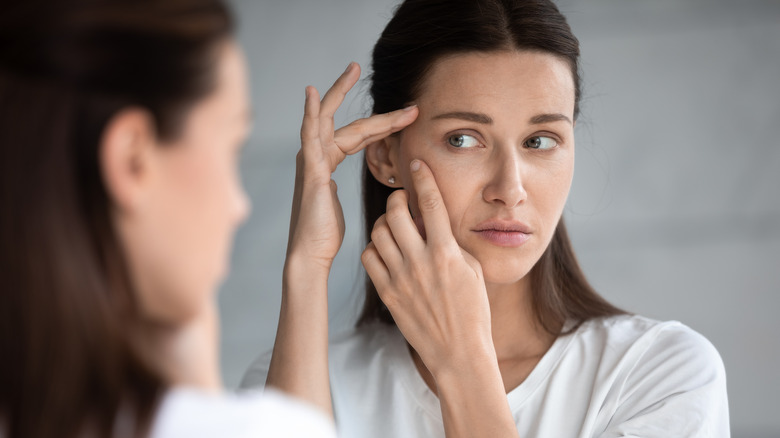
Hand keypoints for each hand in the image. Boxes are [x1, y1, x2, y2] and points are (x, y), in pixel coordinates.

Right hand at [286, 62, 417, 271]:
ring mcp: (309, 161)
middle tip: (369, 73)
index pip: (358, 135)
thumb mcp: (349, 206)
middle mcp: (315, 157)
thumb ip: (362, 191)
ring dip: (338, 92)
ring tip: (351, 69)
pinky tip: (312, 94)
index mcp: (326, 163)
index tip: (409, 115)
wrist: (311, 255)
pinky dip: (310, 112)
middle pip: (344, 122)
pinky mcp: (309, 170)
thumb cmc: (327, 235)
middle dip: (364, 102)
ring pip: (326, 119)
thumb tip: (392, 190)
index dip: (384, 124)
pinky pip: (309, 134)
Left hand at [361, 159, 493, 376]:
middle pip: (395, 212)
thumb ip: (451, 243)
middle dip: (396, 198)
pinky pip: (368, 257)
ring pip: (378, 232)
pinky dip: (374, 247)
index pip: (430, 203)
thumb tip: (433, 223)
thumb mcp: (472, 270)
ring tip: (394, 226)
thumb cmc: (472, 311)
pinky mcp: (387, 293)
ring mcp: (400, 278)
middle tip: (402, 199)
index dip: (422, 177)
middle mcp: (420, 262)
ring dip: (384, 222)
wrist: (458, 352)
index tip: (417, 163)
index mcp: (446, 253)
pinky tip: (386, 250)